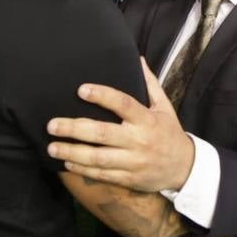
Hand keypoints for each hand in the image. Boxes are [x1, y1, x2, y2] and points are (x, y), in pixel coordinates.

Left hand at [47, 58, 196, 191]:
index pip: (123, 104)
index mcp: (147, 120)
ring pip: (97, 157)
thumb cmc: (169, 132)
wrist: (184, 168)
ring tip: (52, 146)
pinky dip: (82, 169)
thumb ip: (149, 83)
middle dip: (74, 128)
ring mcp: (133, 161)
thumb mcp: (164, 106)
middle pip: (102, 133)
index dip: (102, 96)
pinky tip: (66, 162)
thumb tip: (138, 58)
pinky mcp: (128, 178)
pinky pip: (101, 174)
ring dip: (72, 152)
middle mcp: (139, 140)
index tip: (80, 90)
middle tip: (51, 124)